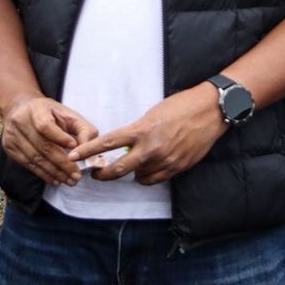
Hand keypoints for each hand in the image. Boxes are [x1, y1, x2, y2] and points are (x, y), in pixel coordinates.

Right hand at [0, 95, 98, 185]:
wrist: (21, 108)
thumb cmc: (50, 113)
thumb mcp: (69, 114)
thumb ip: (83, 129)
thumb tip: (88, 148)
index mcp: (36, 110)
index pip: (46, 126)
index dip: (60, 138)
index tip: (74, 148)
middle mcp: (20, 122)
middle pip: (42, 146)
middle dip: (62, 163)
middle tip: (76, 175)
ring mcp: (12, 136)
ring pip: (35, 158)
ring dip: (54, 172)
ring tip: (69, 180)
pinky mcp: (9, 148)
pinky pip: (27, 164)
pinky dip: (43, 173)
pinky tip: (55, 179)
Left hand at [69, 82, 228, 185]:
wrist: (212, 110)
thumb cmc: (182, 106)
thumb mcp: (153, 114)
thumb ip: (138, 132)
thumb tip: (127, 146)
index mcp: (142, 130)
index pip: (107, 143)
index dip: (87, 151)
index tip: (72, 156)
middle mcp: (151, 148)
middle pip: (118, 170)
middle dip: (103, 174)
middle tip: (97, 173)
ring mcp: (166, 160)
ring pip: (138, 177)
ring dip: (133, 172)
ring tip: (136, 163)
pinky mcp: (178, 167)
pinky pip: (156, 179)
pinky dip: (149, 175)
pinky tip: (151, 167)